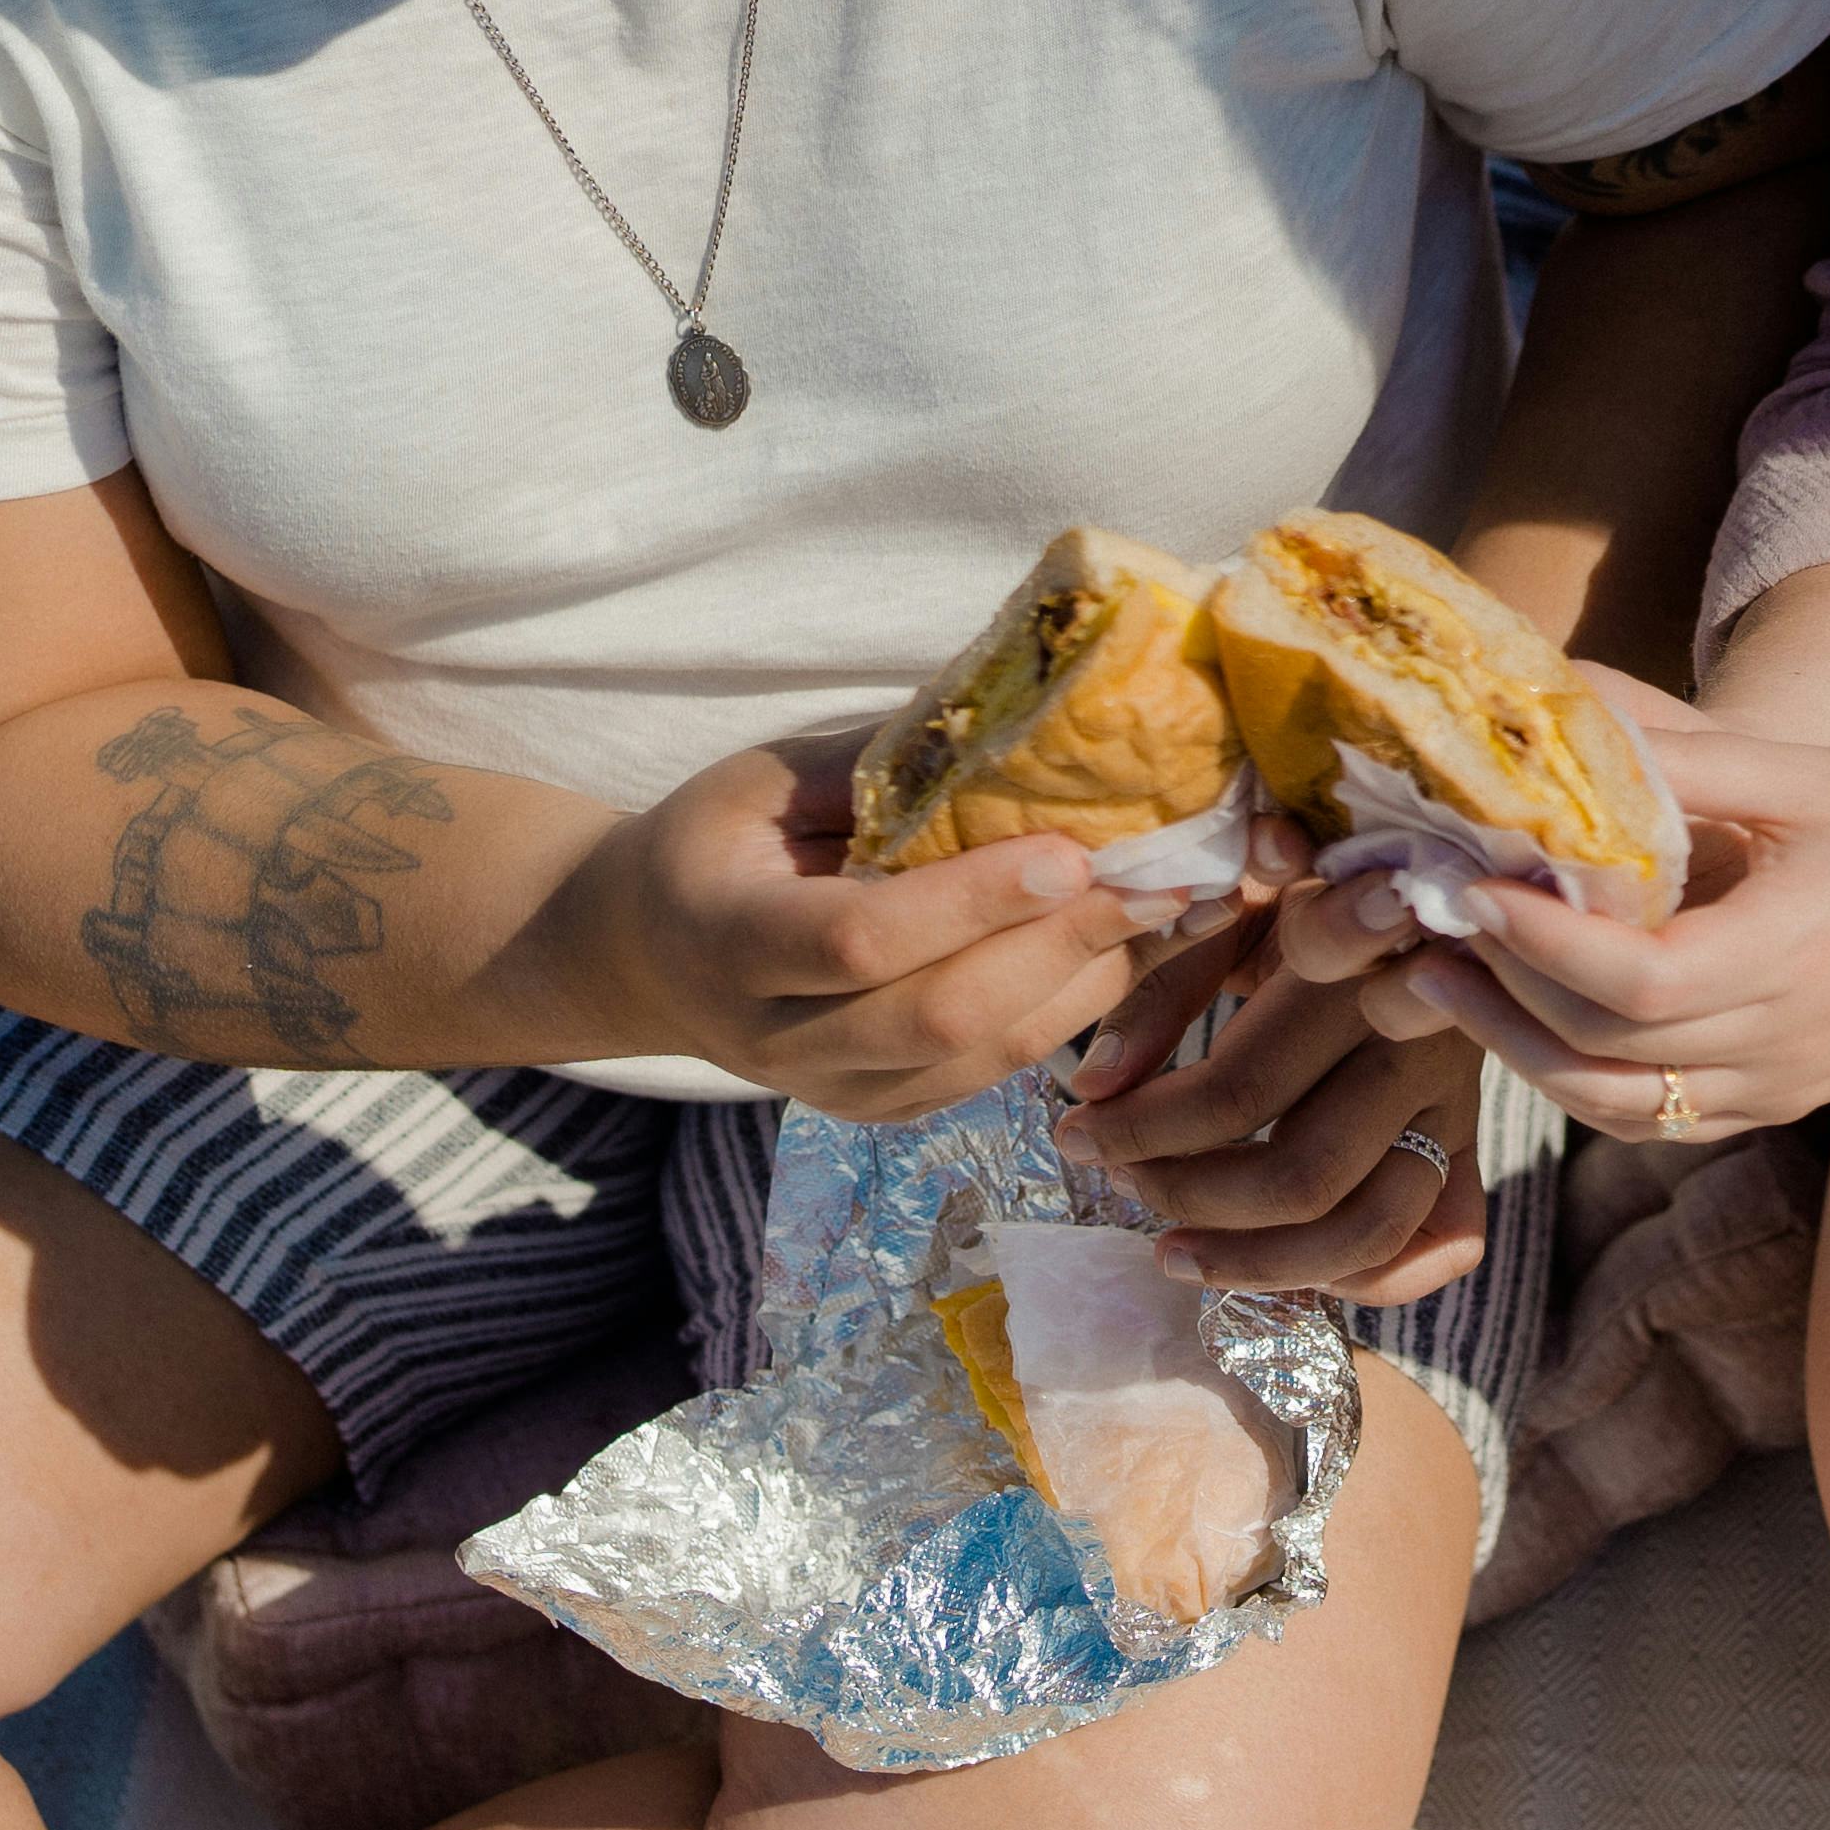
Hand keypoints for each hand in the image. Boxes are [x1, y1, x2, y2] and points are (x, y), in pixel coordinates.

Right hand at [551, 733, 1174, 1120]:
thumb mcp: (763, 780)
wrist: (653, 957)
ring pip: (988, 1056)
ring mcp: (840, 1091)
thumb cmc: (718, 841)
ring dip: (1092, 983)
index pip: (862, 941)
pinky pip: (999, 1071)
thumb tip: (1025, 718)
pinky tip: (1131, 948)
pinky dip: (1076, 1009)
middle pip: (942, 1016)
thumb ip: (876, 765)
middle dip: (1061, 948)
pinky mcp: (890, 1111)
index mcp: (729, 943)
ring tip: (1176, 909)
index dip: (972, 903)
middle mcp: (780, 1041)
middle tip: (1161, 882)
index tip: (1070, 852)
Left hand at [1049, 902, 1490, 1305]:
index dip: (1142, 1129)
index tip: (1077, 1131)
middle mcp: (1415, 1043)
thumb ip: (1157, 993)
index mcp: (1352, 973)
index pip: (1236, 1090)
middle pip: (1299, 1174)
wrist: (1421, 883)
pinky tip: (1295, 1268)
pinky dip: (1373, 1278)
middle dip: (1189, 1197)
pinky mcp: (1473, 1138)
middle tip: (1121, 1181)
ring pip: (1367, 1227)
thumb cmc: (1301, 893)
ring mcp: (1454, 1100)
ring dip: (1260, 1263)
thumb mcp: (1226, 912)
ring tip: (1176, 1255)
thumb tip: (1093, 1091)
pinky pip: (1449, 1241)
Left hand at [1383, 686, 1829, 1137]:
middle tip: (1424, 936)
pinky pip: (1661, 1122)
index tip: (1467, 889)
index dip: (1539, 946)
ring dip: (1525, 1054)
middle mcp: (1781, 1042)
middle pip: (1607, 1053)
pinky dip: (1584, 1084)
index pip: (1634, 982)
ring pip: (1620, 1107)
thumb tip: (1561, 699)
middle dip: (1502, 999)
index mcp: (1790, 955)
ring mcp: (1781, 1086)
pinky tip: (1532, 1030)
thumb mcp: (1804, 772)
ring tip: (1450, 989)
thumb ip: (1680, 755)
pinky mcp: (1782, 1102)